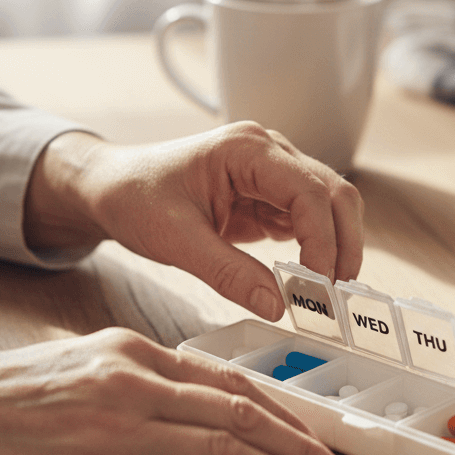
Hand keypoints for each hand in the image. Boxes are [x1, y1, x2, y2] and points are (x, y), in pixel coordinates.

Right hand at [0, 328, 359, 454]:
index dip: (285, 416)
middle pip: (240, 420)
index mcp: (130, 354)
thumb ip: (139, 380)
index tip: (319, 441)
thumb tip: (197, 408)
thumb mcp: (76, 366)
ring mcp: (111, 437)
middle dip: (304, 452)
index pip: (229, 384)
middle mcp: (131, 387)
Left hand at [22, 122, 363, 320]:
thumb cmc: (134, 197)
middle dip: (344, 244)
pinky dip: (315, 251)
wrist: (111, 187)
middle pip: (334, 194)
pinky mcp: (268, 196)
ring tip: (324, 295)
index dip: (324, 240)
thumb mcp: (176, 240)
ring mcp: (272, 173)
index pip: (309, 190)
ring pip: (329, 208)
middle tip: (336, 297)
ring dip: (334, 249)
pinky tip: (305, 281)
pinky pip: (307, 222)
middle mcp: (268, 153)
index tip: (320, 287)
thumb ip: (228, 273)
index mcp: (246, 149)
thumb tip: (278, 305)